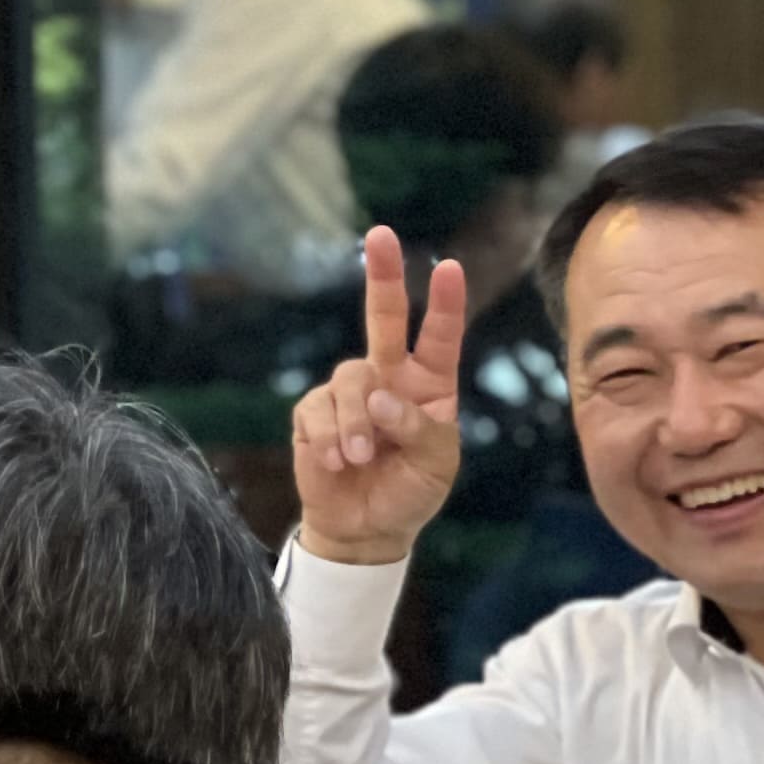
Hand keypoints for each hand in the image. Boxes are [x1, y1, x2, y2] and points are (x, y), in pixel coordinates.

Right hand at [291, 229, 467, 566]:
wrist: (366, 528)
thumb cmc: (410, 491)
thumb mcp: (435, 465)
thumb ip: (418, 429)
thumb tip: (378, 398)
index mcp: (429, 385)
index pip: (441, 337)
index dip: (445, 303)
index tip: (449, 268)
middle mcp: (389, 377)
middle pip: (385, 318)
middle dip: (383, 276)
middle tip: (381, 235)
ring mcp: (349, 391)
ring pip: (351, 379)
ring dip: (357, 425)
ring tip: (361, 459)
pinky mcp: (314, 412)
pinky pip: (318, 410)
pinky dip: (330, 439)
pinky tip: (337, 463)